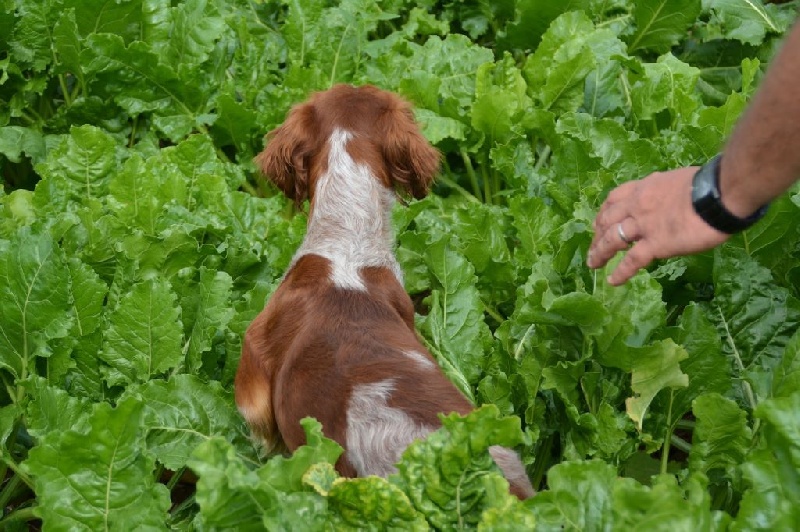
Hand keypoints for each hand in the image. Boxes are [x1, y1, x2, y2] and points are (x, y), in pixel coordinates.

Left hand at [587, 167, 730, 284]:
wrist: (719, 194)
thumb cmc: (708, 186)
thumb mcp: (676, 181)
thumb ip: (663, 192)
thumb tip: (665, 200)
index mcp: (644, 188)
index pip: (615, 199)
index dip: (603, 212)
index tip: (597, 222)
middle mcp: (638, 205)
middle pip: (608, 221)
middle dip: (597, 235)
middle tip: (592, 247)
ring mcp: (644, 225)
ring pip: (613, 240)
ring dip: (600, 253)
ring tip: (592, 264)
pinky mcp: (655, 244)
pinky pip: (632, 261)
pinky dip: (620, 272)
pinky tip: (612, 281)